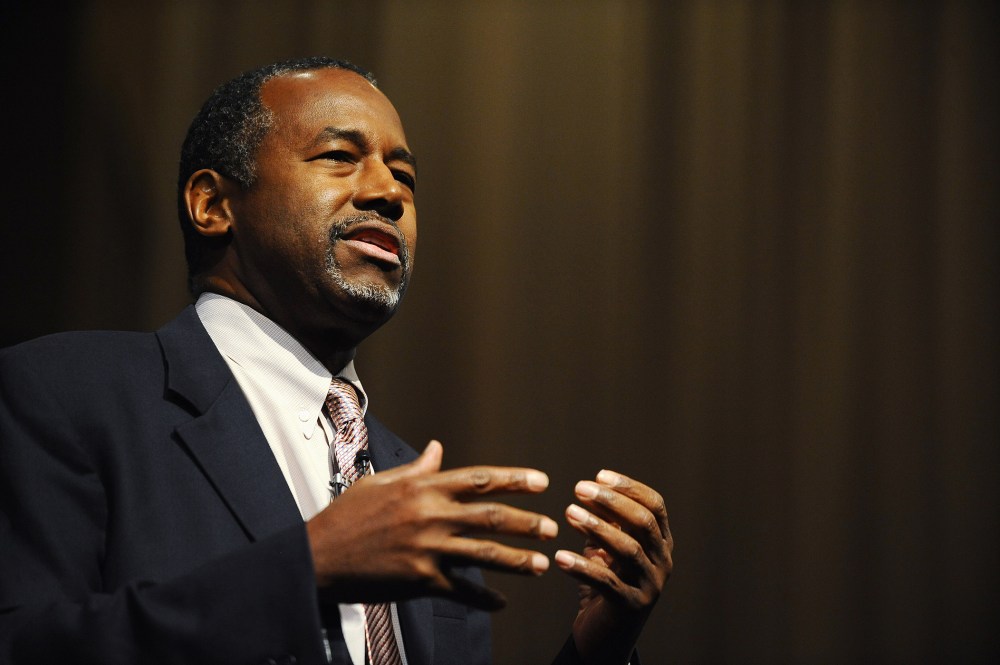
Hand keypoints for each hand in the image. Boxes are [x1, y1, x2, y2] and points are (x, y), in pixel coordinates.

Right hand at [306, 440, 557, 609]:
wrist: (318, 557)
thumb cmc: (347, 516)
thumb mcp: (380, 483)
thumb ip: (416, 470)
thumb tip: (438, 448)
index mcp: (423, 488)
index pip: (479, 479)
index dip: (514, 480)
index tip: (542, 481)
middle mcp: (430, 515)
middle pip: (490, 516)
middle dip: (526, 522)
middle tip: (552, 527)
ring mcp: (427, 549)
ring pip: (484, 554)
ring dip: (517, 560)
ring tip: (542, 564)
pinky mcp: (421, 580)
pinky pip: (462, 590)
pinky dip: (485, 598)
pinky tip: (503, 603)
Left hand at [554, 470, 671, 664]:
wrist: (606, 634)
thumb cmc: (606, 581)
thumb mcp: (605, 547)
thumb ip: (603, 521)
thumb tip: (590, 489)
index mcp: (661, 541)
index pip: (655, 505)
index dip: (629, 487)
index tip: (599, 475)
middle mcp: (663, 561)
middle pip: (644, 523)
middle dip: (612, 502)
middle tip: (580, 488)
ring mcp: (651, 585)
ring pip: (628, 550)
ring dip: (597, 528)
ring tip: (568, 513)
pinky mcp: (632, 607)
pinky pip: (607, 583)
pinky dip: (582, 567)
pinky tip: (559, 557)